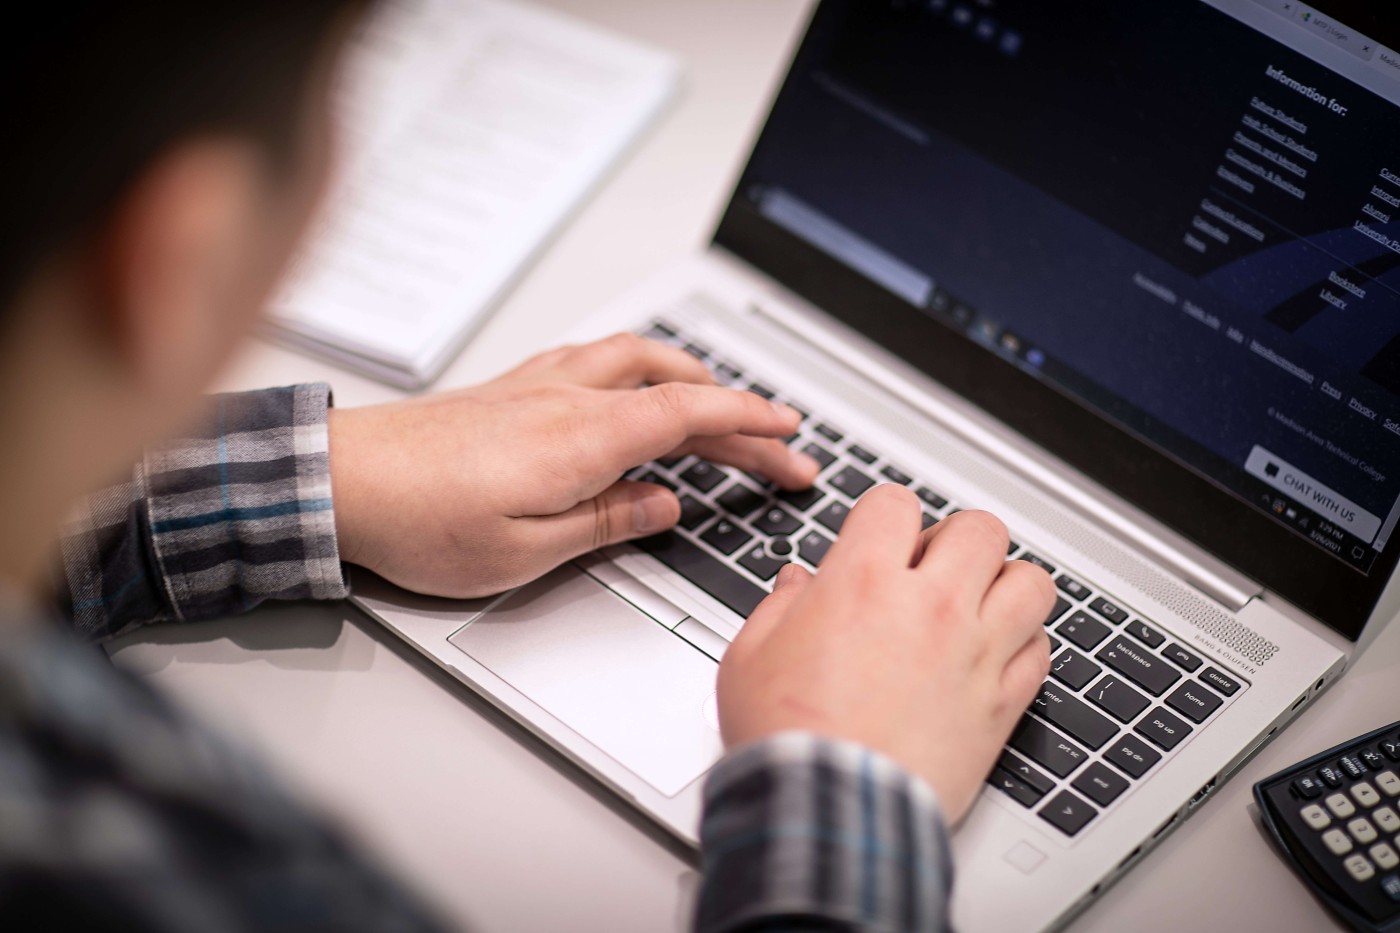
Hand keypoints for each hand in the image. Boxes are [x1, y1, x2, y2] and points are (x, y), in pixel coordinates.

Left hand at [327, 333, 818, 597]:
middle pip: (677, 390)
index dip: (750, 421)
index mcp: (583, 437)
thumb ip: (607, 522)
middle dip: (739, 414)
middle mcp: (567, 398)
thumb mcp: (526, 551)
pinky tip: (634, 384)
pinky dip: (639, 368)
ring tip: (723, 402)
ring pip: (638, 360)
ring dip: (692, 377)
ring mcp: (538, 385)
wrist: (341, 481)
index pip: (691, 414)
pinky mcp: (512, 388)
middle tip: (782, 446)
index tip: (791, 433)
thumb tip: (664, 506)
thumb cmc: (419, 520)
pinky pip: (596, 359)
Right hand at [717, 486, 1052, 821]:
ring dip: (1005, 585)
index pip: (896, 504)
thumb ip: (778, 607)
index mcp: (863, 582)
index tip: (879, 538)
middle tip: (933, 567)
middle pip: (981, 529)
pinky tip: (994, 656)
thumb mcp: (750, 657)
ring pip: (1031, 583)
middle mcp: (930, 607)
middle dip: (956, 540)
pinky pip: (1041, 652)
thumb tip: (796, 585)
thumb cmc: (785, 739)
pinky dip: (1025, 646)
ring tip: (979, 604)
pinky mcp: (1000, 705)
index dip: (885, 516)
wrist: (828, 810)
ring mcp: (974, 654)